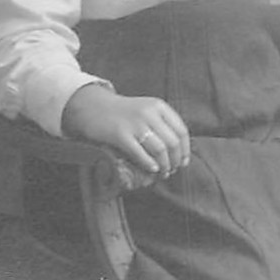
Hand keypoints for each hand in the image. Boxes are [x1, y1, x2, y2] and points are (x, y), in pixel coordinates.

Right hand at [61, 82, 190, 178]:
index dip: (185, 149)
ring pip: (160, 149)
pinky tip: (152, 169)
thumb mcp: (146, 110)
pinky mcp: (120, 134)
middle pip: (172, 142)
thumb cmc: (123, 113)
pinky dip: (149, 164)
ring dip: (164, 165)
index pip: (181, 130)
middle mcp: (150, 113)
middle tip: (172, 170)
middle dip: (175, 160)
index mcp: (159, 106)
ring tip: (162, 173)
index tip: (184, 162)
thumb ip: (162, 124)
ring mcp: (135, 123)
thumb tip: (179, 149)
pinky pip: (140, 153)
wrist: (94, 107)